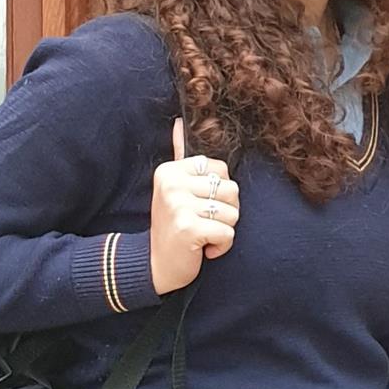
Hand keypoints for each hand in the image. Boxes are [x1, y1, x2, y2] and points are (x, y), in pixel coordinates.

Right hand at [149, 117, 240, 294]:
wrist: (156, 267)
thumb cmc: (172, 228)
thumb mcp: (173, 189)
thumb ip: (179, 156)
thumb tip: (179, 121)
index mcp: (171, 170)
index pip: (221, 170)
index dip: (220, 193)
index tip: (199, 207)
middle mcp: (172, 183)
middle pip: (231, 190)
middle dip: (225, 213)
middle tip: (203, 224)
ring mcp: (178, 205)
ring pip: (232, 213)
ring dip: (223, 231)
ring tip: (202, 236)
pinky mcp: (188, 228)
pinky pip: (227, 233)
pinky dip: (221, 247)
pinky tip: (203, 249)